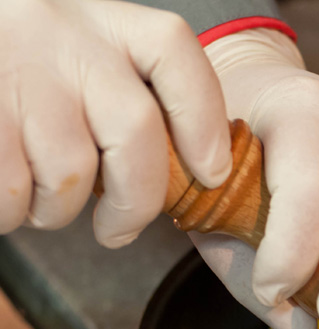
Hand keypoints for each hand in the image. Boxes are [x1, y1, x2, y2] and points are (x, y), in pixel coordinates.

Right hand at [0, 0, 231, 243]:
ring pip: (70, 170)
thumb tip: (190, 170)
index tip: (212, 174)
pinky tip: (8, 198)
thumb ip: (128, 90)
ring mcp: (17, 69)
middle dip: (136, 201)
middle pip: (135, 130)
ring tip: (40, 200)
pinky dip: (12, 211)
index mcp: (106, 21)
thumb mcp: (79, 50)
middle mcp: (64, 36)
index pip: (173, 52)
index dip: (204, 120)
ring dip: (58, 209)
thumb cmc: (18, 64)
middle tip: (119, 230)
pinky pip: (11, 187)